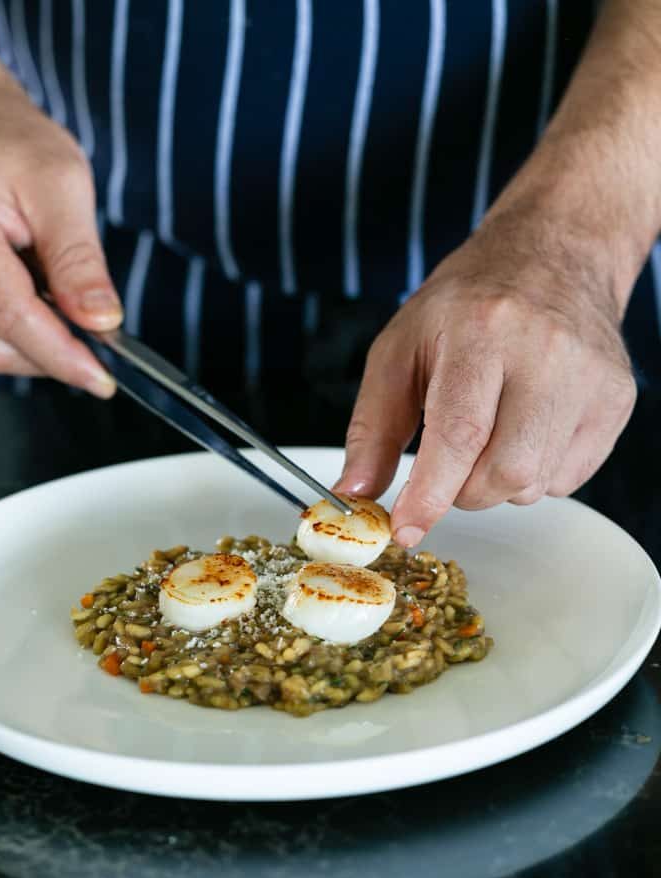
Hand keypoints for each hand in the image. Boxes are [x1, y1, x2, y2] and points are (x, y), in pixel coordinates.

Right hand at [0, 79, 121, 395]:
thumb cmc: (6, 141)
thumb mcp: (63, 184)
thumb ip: (80, 260)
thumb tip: (100, 320)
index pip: (10, 318)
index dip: (61, 356)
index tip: (103, 379)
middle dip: (53, 353)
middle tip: (96, 332)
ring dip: (35, 341)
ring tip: (54, 290)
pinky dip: (15, 330)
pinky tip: (29, 292)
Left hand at [335, 209, 636, 547]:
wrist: (552, 255)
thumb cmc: (465, 305)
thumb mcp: (398, 350)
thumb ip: (373, 428)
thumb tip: (354, 494)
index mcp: (481, 332)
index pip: (460, 434)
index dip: (430, 494)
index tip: (406, 530)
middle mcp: (545, 353)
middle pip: (505, 472)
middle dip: (462, 491)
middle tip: (447, 462)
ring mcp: (590, 378)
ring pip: (536, 483)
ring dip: (496, 482)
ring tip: (488, 431)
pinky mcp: (616, 400)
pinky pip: (567, 479)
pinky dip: (533, 473)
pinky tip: (523, 429)